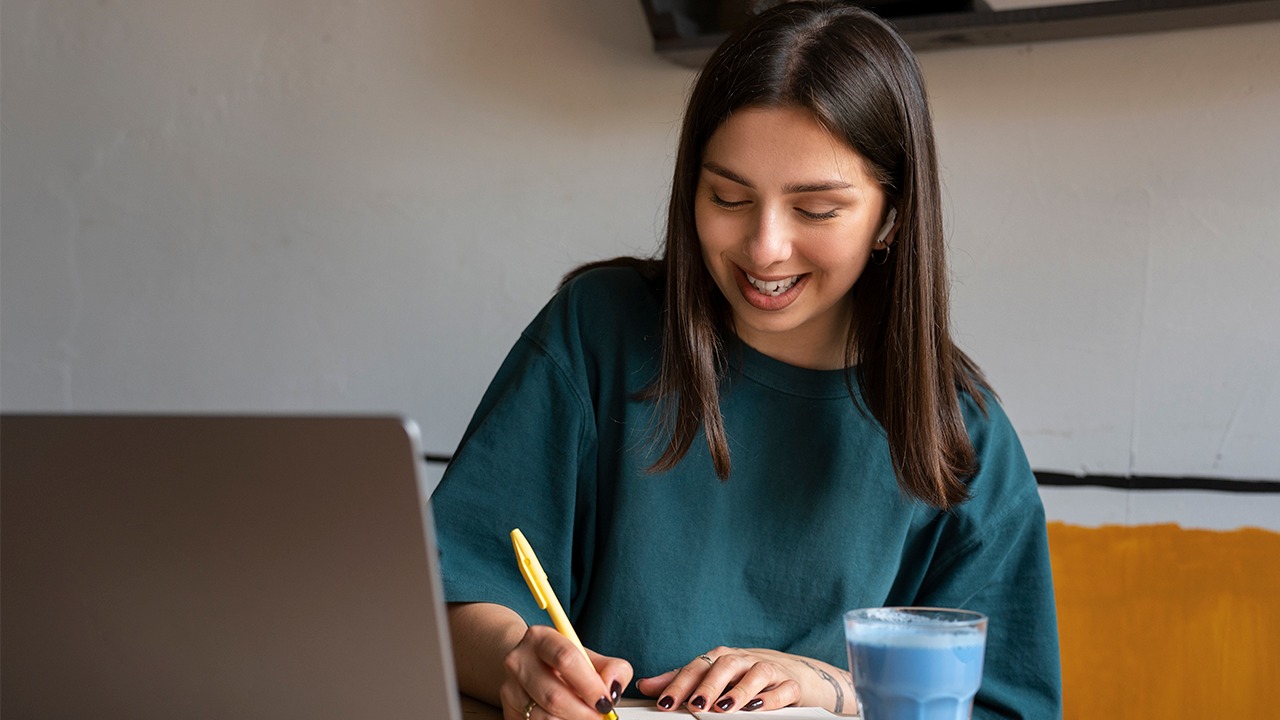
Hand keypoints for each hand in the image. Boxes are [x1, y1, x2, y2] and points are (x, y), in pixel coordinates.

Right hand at [499, 624, 632, 719]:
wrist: (528, 666)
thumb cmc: (562, 662)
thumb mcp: (589, 657)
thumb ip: (611, 668)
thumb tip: (613, 688)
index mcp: (540, 638)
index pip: (565, 659)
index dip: (589, 685)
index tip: (606, 701)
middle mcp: (519, 660)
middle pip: (554, 695)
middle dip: (583, 712)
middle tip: (600, 716)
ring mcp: (509, 688)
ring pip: (544, 717)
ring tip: (584, 716)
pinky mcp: (508, 711)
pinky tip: (567, 718)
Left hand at [634, 647, 852, 713]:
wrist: (796, 673)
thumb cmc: (747, 676)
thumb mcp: (714, 678)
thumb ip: (682, 682)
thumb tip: (646, 686)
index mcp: (721, 658)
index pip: (697, 667)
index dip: (679, 684)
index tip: (665, 704)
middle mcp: (744, 660)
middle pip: (724, 665)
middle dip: (708, 686)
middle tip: (695, 706)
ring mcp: (770, 669)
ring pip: (755, 673)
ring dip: (739, 690)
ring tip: (724, 708)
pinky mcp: (792, 684)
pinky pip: (783, 689)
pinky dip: (771, 698)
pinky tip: (758, 708)